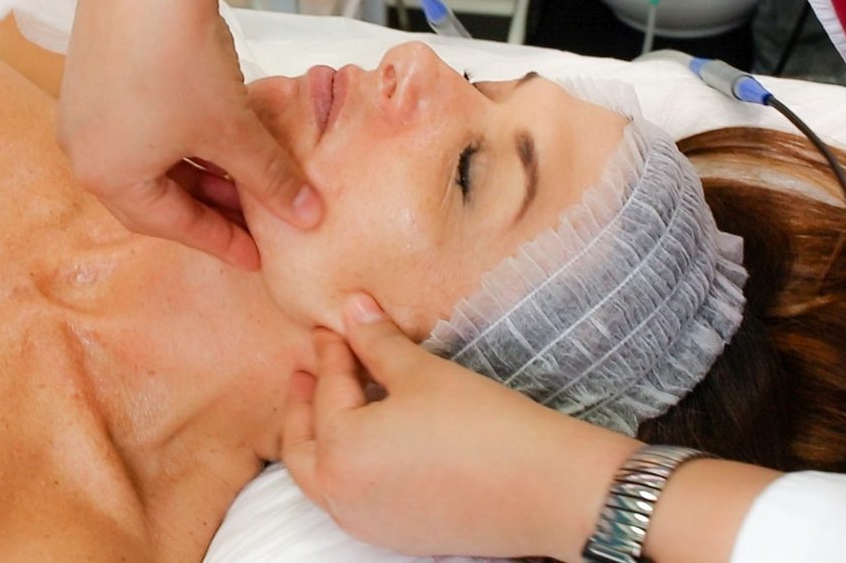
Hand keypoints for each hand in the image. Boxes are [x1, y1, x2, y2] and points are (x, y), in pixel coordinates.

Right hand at [59, 0, 319, 270]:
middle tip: (254, 217)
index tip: (257, 255)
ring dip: (196, 168)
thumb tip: (309, 216)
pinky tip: (213, 126)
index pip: (172, 225)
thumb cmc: (184, 66)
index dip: (221, 240)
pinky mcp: (93, 70)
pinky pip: (140, 123)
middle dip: (207, 205)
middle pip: (154, 195)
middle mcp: (83, 149)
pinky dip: (180, 135)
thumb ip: (271, 179)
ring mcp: (83, 108)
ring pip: (149, 157)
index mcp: (108, 176)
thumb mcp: (233, 131)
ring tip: (243, 171)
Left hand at [281, 295, 639, 559]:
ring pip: (321, 478)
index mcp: (339, 449)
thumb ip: (378, 342)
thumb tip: (352, 308)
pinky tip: (365, 447)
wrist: (543, 491)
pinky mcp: (396, 536)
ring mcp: (367, 521)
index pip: (327, 389)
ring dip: (318, 440)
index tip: (331, 328)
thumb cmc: (483, 427)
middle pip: (302, 444)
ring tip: (330, 407)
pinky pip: (351, 499)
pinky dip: (344, 469)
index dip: (330, 352)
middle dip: (301, 406)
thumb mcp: (423, 374)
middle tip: (305, 372)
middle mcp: (342, 494)